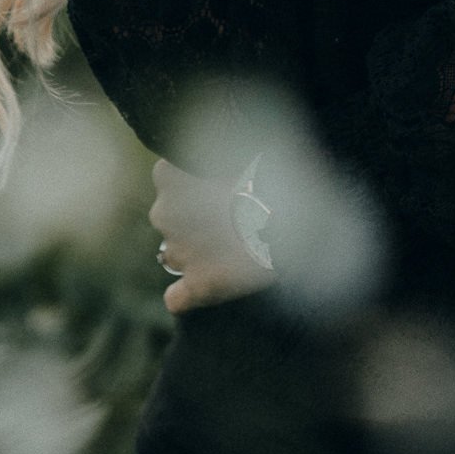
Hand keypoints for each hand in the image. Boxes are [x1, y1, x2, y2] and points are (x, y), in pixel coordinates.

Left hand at [148, 156, 277, 316]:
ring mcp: (178, 253)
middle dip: (194, 218)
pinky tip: (209, 286)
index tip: (217, 184)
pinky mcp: (199, 286)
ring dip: (197, 250)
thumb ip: (221, 162)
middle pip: (170, 217)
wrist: (290, 216)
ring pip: (176, 254)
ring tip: (235, 245)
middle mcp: (164, 215)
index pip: (167, 176)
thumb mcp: (241, 154)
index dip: (192, 183)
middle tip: (231, 214)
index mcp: (170, 176)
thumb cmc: (270, 175)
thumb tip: (232, 169)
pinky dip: (187, 295)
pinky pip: (177, 298)